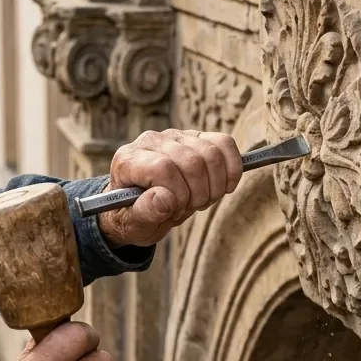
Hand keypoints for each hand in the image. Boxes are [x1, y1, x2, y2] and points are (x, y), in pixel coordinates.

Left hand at [97, 129, 242, 248]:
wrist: (142, 206)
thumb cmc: (135, 215)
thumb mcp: (133, 224)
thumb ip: (144, 213)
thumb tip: (164, 198)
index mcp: (128, 160)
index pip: (164, 168)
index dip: (178, 194)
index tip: (174, 211)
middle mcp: (150, 141)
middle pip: (192, 161)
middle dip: (198, 194)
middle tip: (188, 209)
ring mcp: (175, 136)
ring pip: (211, 154)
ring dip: (214, 186)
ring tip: (200, 201)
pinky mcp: (196, 137)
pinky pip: (225, 143)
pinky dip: (232, 168)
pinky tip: (225, 187)